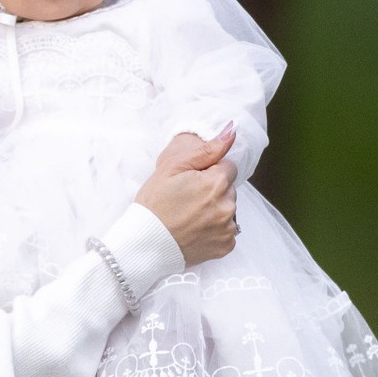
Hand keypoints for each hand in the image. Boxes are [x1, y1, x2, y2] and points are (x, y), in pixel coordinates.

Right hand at [137, 125, 236, 265]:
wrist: (145, 244)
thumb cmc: (155, 204)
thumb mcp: (173, 167)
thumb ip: (207, 150)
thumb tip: (232, 131)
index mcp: (216, 183)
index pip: (227, 167)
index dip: (208, 173)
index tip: (190, 183)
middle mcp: (227, 206)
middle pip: (228, 189)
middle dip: (213, 191)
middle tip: (187, 200)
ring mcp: (228, 228)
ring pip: (228, 209)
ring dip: (215, 210)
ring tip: (190, 217)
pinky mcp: (226, 246)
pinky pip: (227, 231)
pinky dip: (215, 230)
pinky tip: (195, 230)